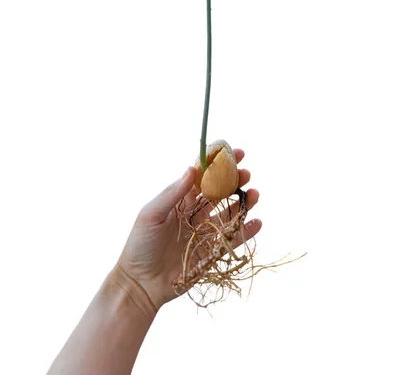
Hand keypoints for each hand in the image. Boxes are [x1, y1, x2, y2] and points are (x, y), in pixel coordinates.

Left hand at [113, 149, 261, 310]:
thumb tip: (192, 169)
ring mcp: (204, 232)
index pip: (201, 177)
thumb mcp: (151, 215)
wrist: (140, 283)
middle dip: (234, 181)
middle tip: (247, 173)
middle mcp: (194, 214)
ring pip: (229, 214)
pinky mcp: (211, 253)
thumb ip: (172, 194)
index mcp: (179, 201)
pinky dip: (246, 231)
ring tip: (255, 194)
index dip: (217, 164)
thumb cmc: (140, 246)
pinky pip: (232, 239)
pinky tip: (257, 223)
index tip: (233, 153)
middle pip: (219, 193)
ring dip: (243, 203)